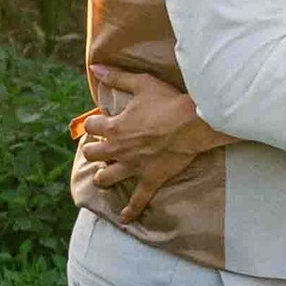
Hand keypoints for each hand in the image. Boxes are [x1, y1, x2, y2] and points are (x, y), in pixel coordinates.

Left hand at [75, 76, 228, 206]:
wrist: (193, 123)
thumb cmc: (168, 101)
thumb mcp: (141, 83)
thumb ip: (117, 77)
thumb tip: (95, 67)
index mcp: (114, 127)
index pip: (92, 126)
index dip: (94, 123)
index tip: (100, 121)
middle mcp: (119, 150)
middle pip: (93, 154)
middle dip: (93, 151)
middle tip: (98, 149)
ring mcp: (133, 167)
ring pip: (107, 178)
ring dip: (102, 177)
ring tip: (103, 176)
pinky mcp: (150, 179)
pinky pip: (138, 199)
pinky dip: (130, 210)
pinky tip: (124, 219)